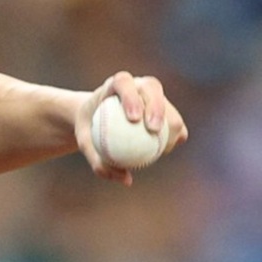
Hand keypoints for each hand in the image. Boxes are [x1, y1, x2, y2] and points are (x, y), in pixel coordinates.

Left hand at [76, 71, 188, 185]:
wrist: (96, 118)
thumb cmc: (90, 129)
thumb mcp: (86, 144)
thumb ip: (99, 161)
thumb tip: (125, 179)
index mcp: (116, 83)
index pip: (124, 82)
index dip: (131, 97)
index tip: (133, 118)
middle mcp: (137, 84)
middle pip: (152, 89)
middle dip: (157, 107)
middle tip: (153, 131)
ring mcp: (154, 95)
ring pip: (169, 106)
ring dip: (170, 126)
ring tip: (163, 148)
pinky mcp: (165, 109)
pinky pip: (175, 123)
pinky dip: (174, 136)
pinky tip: (166, 150)